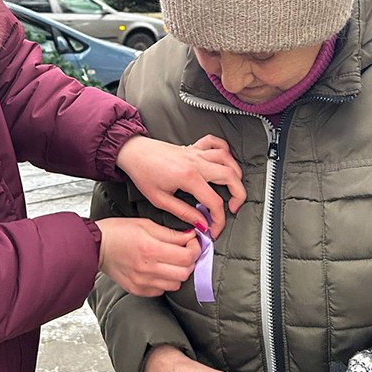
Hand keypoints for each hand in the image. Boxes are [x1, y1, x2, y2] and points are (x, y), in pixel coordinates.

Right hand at [95, 218, 200, 296]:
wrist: (95, 246)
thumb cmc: (118, 231)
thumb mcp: (145, 224)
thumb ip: (170, 233)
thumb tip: (190, 236)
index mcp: (151, 249)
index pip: (187, 256)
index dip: (195, 248)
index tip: (193, 241)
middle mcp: (148, 269)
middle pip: (185, 272)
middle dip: (190, 260)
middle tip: (185, 250)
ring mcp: (143, 282)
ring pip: (176, 284)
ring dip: (179, 272)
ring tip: (171, 260)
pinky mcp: (138, 290)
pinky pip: (162, 290)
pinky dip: (165, 281)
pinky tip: (159, 269)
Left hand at [115, 135, 246, 238]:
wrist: (133, 153)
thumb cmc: (142, 173)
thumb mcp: (160, 200)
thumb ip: (183, 212)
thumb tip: (201, 223)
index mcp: (188, 177)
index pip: (214, 202)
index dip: (219, 219)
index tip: (215, 228)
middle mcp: (196, 162)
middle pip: (231, 176)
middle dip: (238, 195)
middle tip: (232, 209)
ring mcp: (196, 153)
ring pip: (228, 159)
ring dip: (235, 174)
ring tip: (232, 188)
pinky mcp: (193, 147)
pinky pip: (216, 143)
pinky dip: (224, 150)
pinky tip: (223, 161)